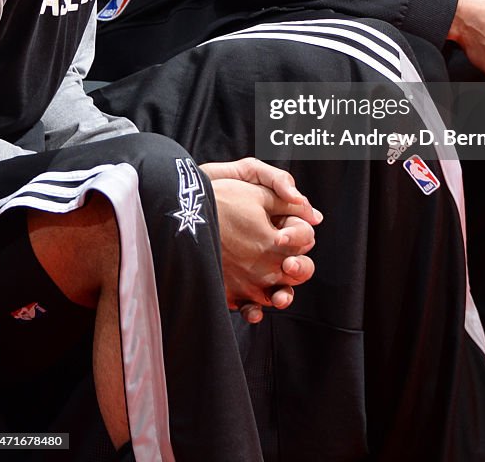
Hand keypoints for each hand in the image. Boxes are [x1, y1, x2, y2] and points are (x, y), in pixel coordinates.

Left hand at [199, 160, 321, 321]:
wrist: (180, 204)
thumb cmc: (215, 185)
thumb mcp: (249, 173)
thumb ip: (278, 181)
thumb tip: (304, 204)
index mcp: (276, 223)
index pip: (302, 235)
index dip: (299, 237)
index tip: (282, 236)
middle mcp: (268, 250)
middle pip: (297, 265)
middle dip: (299, 269)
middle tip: (287, 266)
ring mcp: (252, 272)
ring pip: (278, 290)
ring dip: (283, 296)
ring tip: (277, 297)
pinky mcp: (235, 290)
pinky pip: (251, 306)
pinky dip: (255, 311)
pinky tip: (252, 310)